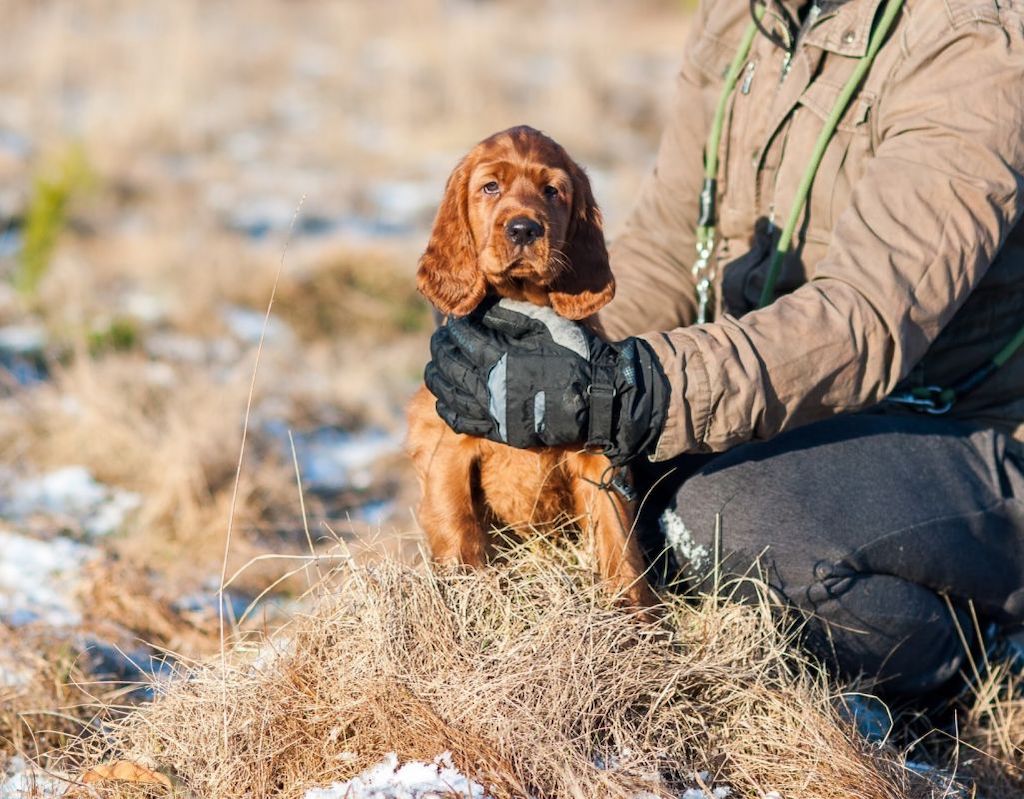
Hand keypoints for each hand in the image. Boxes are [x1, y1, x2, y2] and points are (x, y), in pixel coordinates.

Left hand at [424, 299, 668, 464]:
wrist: (602, 398)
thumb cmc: (577, 356)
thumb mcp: (546, 326)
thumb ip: (509, 317)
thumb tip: (478, 310)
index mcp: (503, 358)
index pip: (464, 338)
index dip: (454, 328)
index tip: (452, 321)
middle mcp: (494, 387)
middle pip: (452, 366)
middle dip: (441, 350)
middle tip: (439, 340)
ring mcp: (497, 413)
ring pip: (452, 394)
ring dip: (438, 377)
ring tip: (435, 365)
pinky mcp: (504, 432)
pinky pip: (465, 422)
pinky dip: (448, 409)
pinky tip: (443, 399)